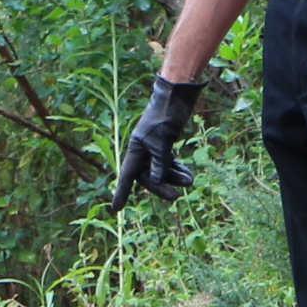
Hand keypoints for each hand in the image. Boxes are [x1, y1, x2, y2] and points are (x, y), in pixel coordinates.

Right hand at [109, 76, 205, 211]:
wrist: (175, 97)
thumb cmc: (165, 116)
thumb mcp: (162, 142)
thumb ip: (160, 162)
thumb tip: (157, 181)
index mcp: (136, 148)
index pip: (127, 175)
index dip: (122, 192)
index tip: (116, 209)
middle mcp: (143, 149)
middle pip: (148, 175)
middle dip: (161, 186)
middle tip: (175, 198)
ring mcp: (154, 146)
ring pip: (161, 169)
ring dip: (174, 177)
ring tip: (189, 181)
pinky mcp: (165, 143)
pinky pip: (168, 162)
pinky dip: (177, 168)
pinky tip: (187, 174)